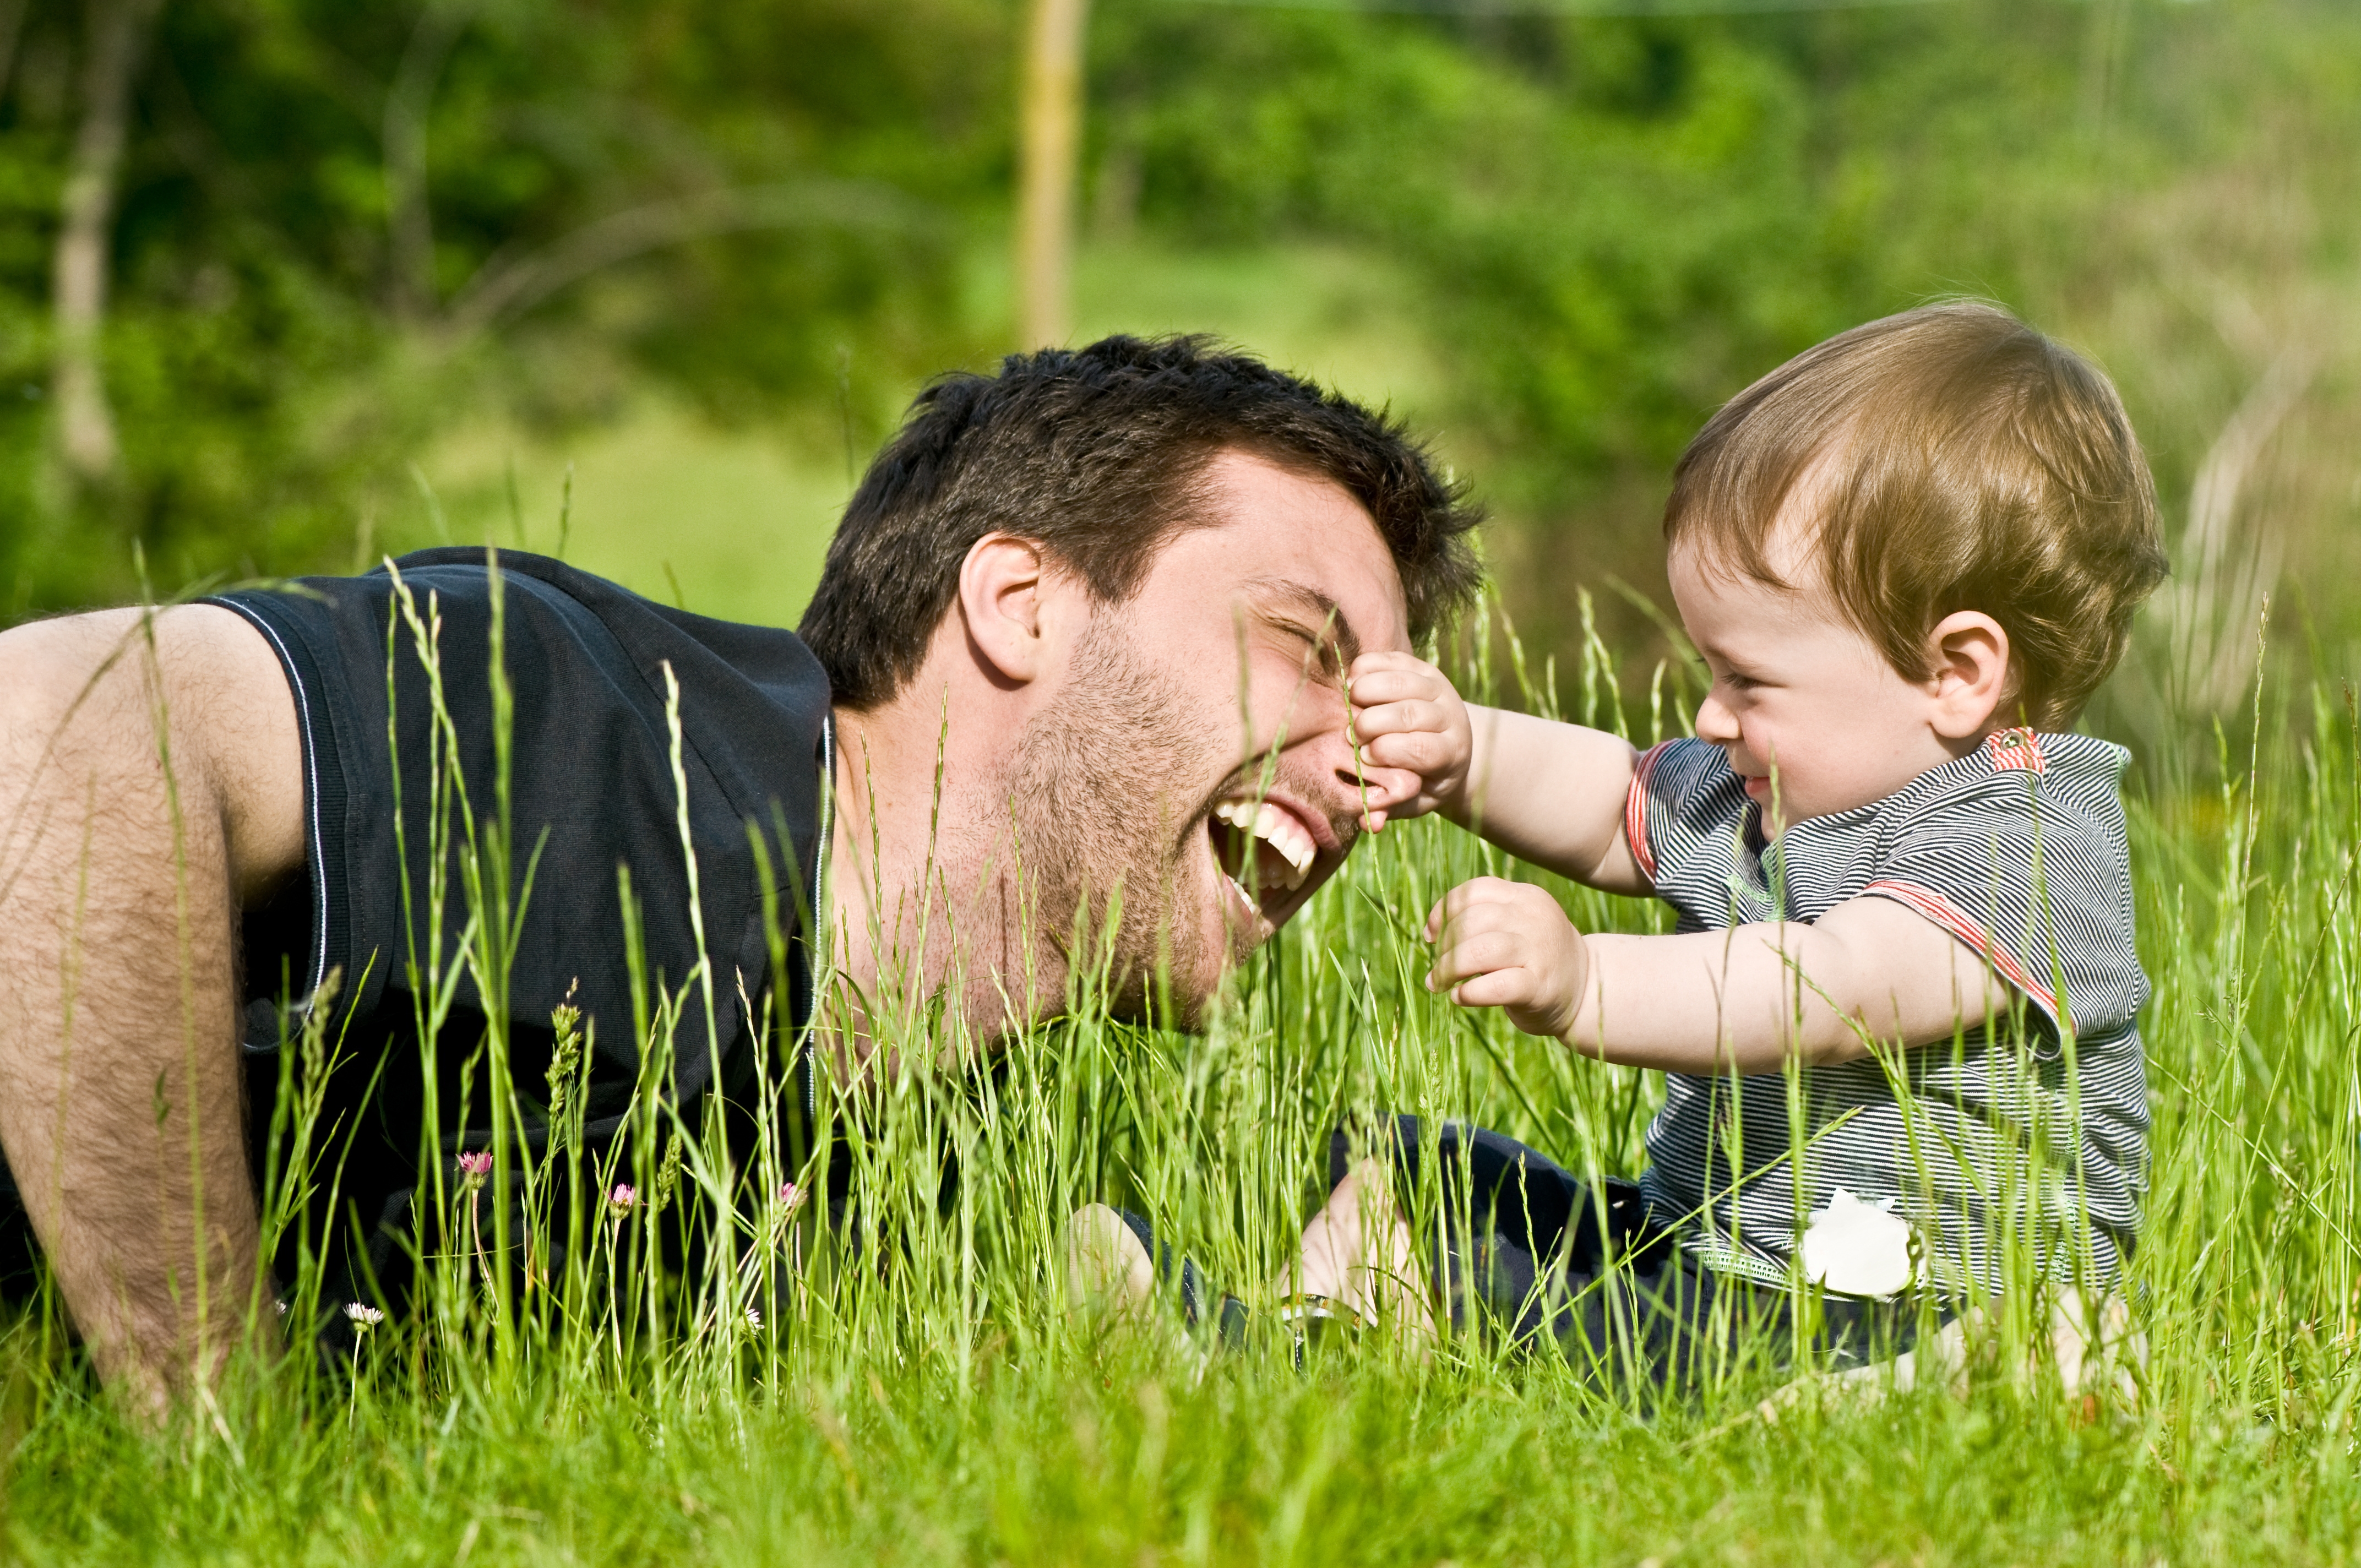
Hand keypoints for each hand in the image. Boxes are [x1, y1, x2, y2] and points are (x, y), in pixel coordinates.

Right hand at [1344, 652, 1472, 830]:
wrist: (1449, 743)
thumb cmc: (1423, 778)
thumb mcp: (1413, 800)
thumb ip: (1391, 808)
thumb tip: (1368, 823)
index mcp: (1452, 753)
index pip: (1422, 749)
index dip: (1388, 752)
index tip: (1363, 757)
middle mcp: (1451, 717)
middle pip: (1410, 713)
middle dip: (1372, 723)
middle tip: (1350, 734)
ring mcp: (1439, 688)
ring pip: (1401, 682)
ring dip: (1367, 691)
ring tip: (1347, 706)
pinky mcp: (1422, 667)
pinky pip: (1393, 660)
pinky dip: (1368, 668)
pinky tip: (1352, 684)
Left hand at [1424, 877, 1589, 1040]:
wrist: (1587, 989)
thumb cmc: (1536, 957)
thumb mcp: (1516, 925)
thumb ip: (1482, 919)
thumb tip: (1431, 931)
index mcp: (1526, 896)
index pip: (1474, 891)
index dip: (1443, 912)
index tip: (1431, 935)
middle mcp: (1534, 918)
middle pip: (1472, 921)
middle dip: (1444, 946)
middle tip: (1438, 968)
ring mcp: (1539, 951)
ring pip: (1479, 951)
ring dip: (1448, 969)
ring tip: (1440, 983)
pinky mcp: (1540, 987)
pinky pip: (1495, 986)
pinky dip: (1469, 993)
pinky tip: (1460, 997)